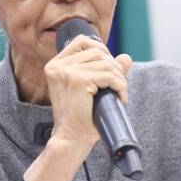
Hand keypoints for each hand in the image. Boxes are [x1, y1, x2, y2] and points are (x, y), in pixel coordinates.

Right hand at [25, 35, 131, 180]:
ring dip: (119, 78)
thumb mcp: (91, 90)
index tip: (109, 67)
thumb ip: (106, 71)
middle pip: (97, 51)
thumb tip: (126, 57)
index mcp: (55, 65)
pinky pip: (109, 75)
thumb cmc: (80, 118)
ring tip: (120, 94)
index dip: (101, 50)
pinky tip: (120, 97)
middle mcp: (57, 66)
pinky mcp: (78, 80)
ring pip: (106, 63)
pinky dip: (120, 86)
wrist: (71, 139)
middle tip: (118, 86)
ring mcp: (66, 72)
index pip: (81, 41)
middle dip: (114, 67)